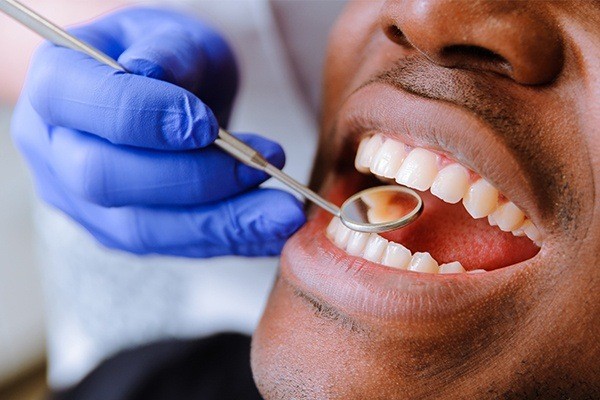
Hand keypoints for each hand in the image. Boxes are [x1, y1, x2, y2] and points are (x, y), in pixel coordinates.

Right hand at [11, 7, 304, 256]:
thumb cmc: (167, 57)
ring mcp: (83, 201)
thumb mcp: (172, 35)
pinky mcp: (120, 232)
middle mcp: (55, 152)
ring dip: (222, 223)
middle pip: (105, 179)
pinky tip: (271, 231)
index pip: (83, 106)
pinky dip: (229, 240)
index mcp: (55, 87)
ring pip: (144, 229)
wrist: (164, 95)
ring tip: (283, 213)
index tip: (209, 124)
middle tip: (262, 165)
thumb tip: (153, 74)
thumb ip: (166, 51)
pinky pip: (174, 247)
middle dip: (193, 178)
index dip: (146, 118)